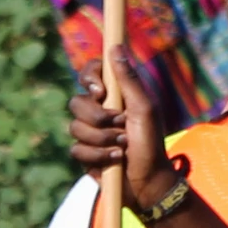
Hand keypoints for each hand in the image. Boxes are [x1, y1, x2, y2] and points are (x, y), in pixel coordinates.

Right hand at [68, 57, 177, 213]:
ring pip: (75, 127)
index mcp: (113, 95)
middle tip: (121, 125)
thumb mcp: (144, 108)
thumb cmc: (151, 143)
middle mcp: (98, 110)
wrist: (148, 182)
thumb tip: (115, 46)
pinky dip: (97, 156)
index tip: (100, 91)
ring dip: (102, 139)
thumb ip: (129, 79)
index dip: (89, 78)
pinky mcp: (84, 154)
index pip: (90, 73)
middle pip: (77, 102)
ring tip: (121, 147)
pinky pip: (76, 149)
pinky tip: (114, 160)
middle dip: (99, 117)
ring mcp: (89, 132)